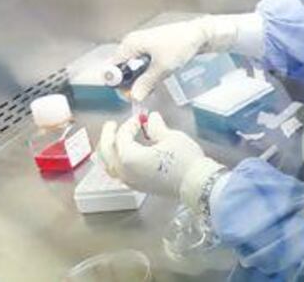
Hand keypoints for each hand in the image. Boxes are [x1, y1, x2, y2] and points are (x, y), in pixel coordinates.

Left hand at [98, 113, 216, 197]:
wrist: (196, 183)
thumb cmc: (184, 160)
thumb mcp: (170, 137)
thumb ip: (156, 127)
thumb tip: (151, 119)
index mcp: (129, 157)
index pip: (122, 136)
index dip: (130, 124)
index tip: (140, 118)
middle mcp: (125, 171)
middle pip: (107, 152)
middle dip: (109, 136)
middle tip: (111, 125)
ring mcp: (130, 181)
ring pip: (110, 165)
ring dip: (110, 151)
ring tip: (114, 141)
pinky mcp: (138, 187)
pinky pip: (119, 173)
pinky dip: (117, 162)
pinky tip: (125, 156)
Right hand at [114, 16, 239, 101]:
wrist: (200, 34)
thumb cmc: (180, 45)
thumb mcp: (163, 67)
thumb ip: (146, 83)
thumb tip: (135, 96)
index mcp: (130, 44)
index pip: (112, 67)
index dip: (118, 82)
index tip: (128, 94)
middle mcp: (132, 43)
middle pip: (122, 67)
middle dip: (130, 82)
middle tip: (142, 93)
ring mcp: (142, 45)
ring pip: (133, 67)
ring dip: (140, 79)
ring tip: (151, 87)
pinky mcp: (152, 48)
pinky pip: (143, 64)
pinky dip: (147, 73)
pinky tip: (156, 79)